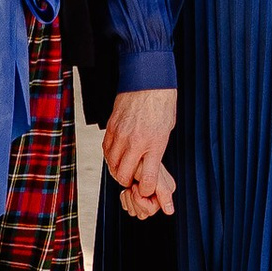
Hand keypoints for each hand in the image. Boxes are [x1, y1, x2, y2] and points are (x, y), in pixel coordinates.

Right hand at [104, 86, 178, 220]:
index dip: (147, 190)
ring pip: (111, 164)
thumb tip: (149, 166)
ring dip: (117, 169)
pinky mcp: (111, 127)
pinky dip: (110, 156)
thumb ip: (156, 150)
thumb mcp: (166, 131)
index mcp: (154, 144)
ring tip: (124, 167)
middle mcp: (135, 141)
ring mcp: (121, 134)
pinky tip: (117, 154)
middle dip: (128, 182)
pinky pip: (106, 149)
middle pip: (124, 175)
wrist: (149, 80)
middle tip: (133, 180)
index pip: (148, 179)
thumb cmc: (161, 105)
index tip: (147, 189)